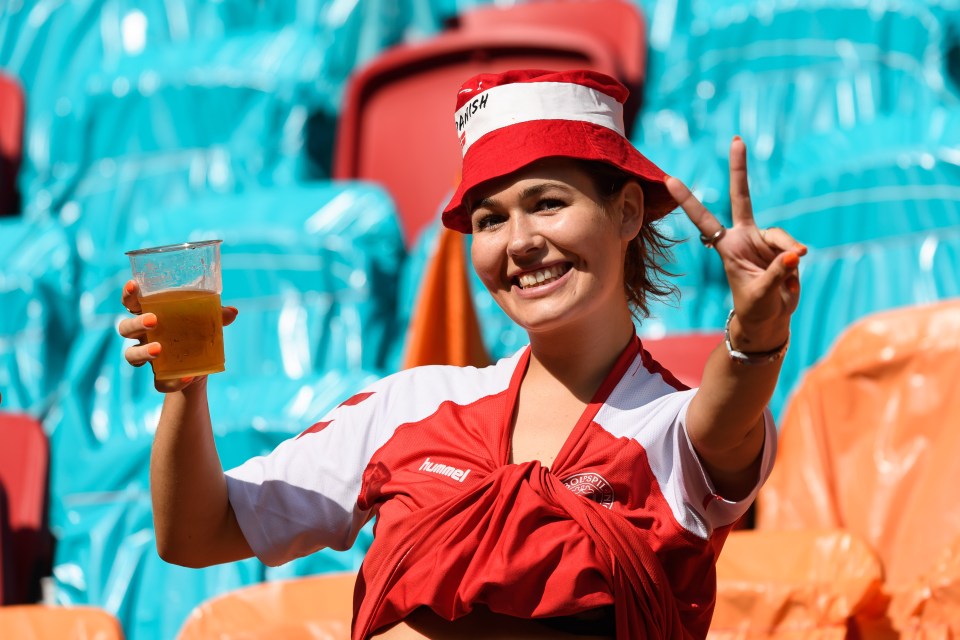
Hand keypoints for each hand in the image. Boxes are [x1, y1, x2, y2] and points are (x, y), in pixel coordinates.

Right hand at [117, 280, 238, 392]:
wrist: (201, 366)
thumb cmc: (197, 330)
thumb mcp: (207, 320)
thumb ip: (216, 315)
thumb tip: (232, 312)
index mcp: (150, 313)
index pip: (131, 302)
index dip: (129, 294)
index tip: (134, 285)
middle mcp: (143, 334)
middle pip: (126, 328)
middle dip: (136, 323)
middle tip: (153, 320)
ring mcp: (148, 356)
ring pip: (131, 355)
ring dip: (143, 352)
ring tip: (159, 350)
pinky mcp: (159, 377)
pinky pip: (159, 382)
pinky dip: (173, 382)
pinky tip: (188, 377)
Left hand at [664, 136, 805, 351]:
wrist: (769, 318)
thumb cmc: (757, 308)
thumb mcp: (762, 294)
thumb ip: (777, 273)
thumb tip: (795, 254)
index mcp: (727, 246)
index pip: (703, 218)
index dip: (688, 199)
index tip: (668, 178)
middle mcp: (744, 236)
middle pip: (743, 197)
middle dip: (739, 169)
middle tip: (736, 140)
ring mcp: (764, 240)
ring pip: (782, 236)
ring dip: (788, 254)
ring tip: (789, 275)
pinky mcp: (784, 247)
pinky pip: (794, 249)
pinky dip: (795, 264)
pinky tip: (792, 279)